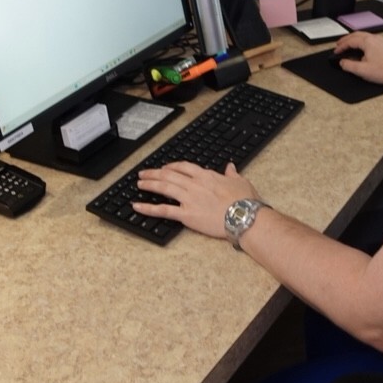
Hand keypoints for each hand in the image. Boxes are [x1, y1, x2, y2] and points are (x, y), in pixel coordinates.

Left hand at [134, 162, 260, 239]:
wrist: (245, 216)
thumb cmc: (245, 201)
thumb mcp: (241, 182)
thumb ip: (232, 174)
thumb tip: (231, 167)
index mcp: (206, 176)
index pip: (184, 167)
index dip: (172, 166)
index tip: (165, 167)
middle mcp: (194, 185)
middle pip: (169, 175)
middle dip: (154, 173)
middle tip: (143, 174)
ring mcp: (189, 199)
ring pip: (164, 188)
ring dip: (149, 185)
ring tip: (139, 184)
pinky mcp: (186, 214)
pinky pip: (163, 210)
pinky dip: (148, 208)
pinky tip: (137, 206)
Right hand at [334, 32, 382, 85]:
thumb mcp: (362, 70)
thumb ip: (349, 65)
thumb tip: (342, 62)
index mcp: (368, 42)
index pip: (350, 41)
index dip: (341, 46)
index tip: (336, 51)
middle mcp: (374, 38)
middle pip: (356, 35)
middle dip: (346, 39)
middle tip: (339, 44)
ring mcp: (380, 41)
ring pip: (364, 36)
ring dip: (354, 39)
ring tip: (348, 44)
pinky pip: (370, 39)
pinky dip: (362, 41)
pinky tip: (361, 48)